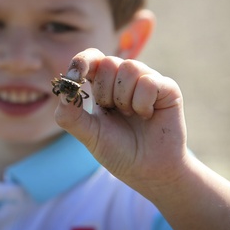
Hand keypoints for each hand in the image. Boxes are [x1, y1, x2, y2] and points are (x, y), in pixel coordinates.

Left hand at [54, 48, 188, 190]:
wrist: (147, 172)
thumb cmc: (118, 151)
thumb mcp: (89, 135)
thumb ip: (71, 115)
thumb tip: (62, 92)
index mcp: (103, 84)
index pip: (92, 58)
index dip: (82, 62)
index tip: (75, 76)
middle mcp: (125, 78)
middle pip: (108, 62)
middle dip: (105, 92)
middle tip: (114, 112)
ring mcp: (147, 80)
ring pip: (129, 67)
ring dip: (123, 98)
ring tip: (130, 115)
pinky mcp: (167, 88)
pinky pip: (148, 82)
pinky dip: (142, 103)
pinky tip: (147, 116)